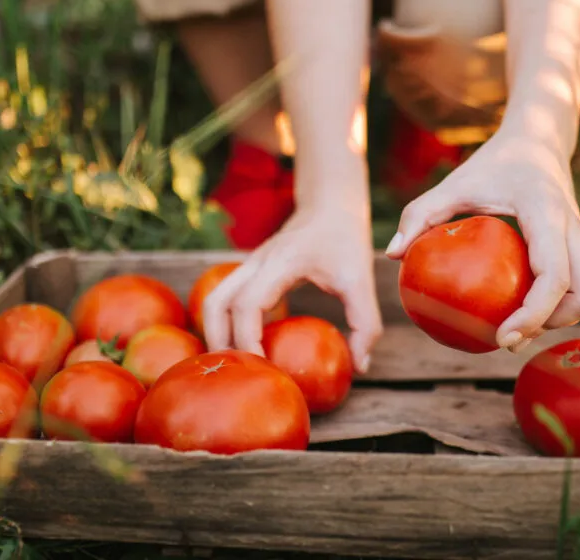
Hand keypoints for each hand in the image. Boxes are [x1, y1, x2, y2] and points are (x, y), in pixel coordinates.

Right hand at [201, 197, 382, 373]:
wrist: (331, 206)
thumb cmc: (346, 241)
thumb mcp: (361, 280)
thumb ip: (365, 323)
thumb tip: (359, 366)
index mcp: (280, 263)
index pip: (248, 304)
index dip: (248, 339)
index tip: (263, 366)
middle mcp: (257, 263)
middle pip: (217, 303)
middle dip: (219, 340)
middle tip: (238, 372)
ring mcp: (250, 265)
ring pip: (214, 299)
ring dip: (215, 332)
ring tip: (233, 363)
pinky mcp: (251, 271)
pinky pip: (226, 298)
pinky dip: (225, 323)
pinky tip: (242, 346)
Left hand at [384, 131, 579, 351]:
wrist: (539, 138)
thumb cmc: (493, 163)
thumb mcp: (455, 183)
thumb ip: (422, 213)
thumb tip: (392, 254)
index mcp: (548, 215)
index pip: (554, 276)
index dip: (534, 314)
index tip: (503, 337)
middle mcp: (573, 230)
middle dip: (550, 326)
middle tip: (508, 339)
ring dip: (556, 319)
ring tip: (513, 328)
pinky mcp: (577, 245)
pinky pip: (576, 286)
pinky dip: (554, 305)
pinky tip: (516, 310)